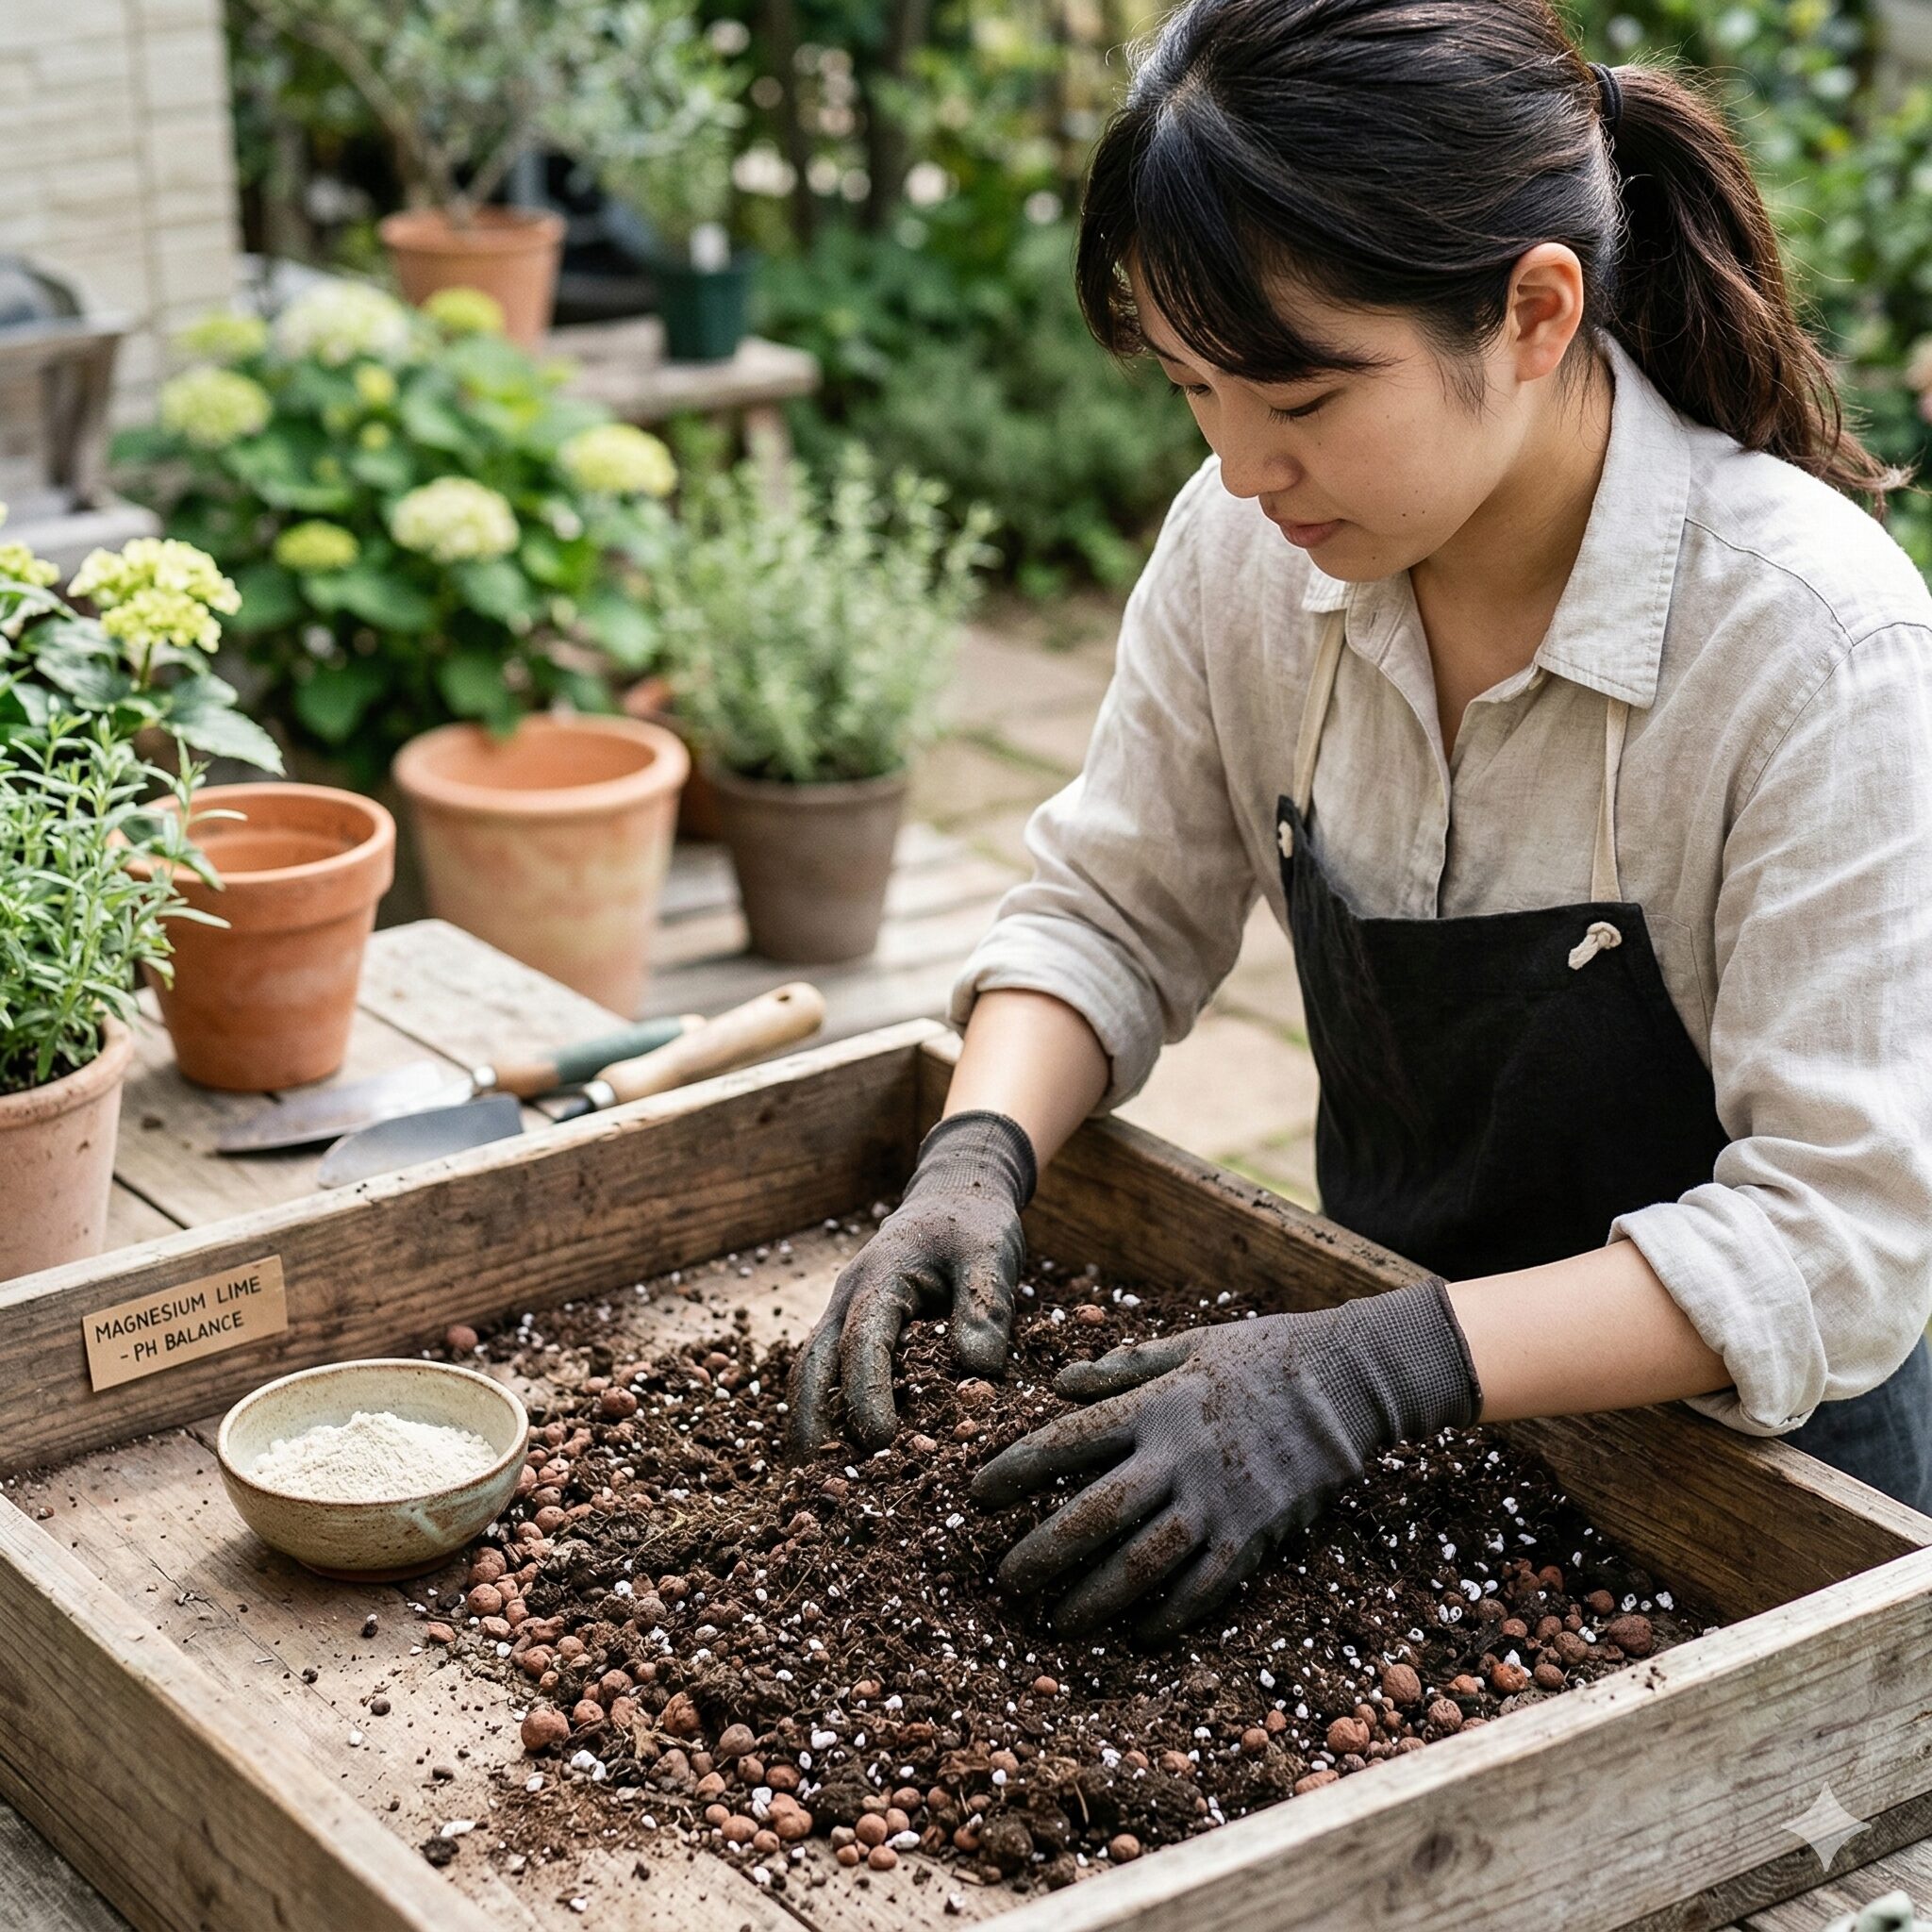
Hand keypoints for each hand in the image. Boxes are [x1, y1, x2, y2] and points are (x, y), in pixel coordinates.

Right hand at [787, 1110, 1036, 1455]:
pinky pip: (825, 1370)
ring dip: (806, 1420)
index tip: (878, 1440)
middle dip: (810, 1420)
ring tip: (810, 1480)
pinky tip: (833, 1453)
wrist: (954, 1195)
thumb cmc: (973, 1226)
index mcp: (879, 1278)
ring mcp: (843, 1312)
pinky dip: (821, 1408)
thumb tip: (978, 1373)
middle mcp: (848, 1298)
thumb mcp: (990, 1254)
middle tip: (816, 1479)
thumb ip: (985, 1306)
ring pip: (808, 1370)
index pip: (862, 1341)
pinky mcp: (852, 1328)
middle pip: (812, 1363)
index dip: (866, 1393)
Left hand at [970, 1277, 1482, 1641]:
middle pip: (1096, 1513)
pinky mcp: (1254, 1534)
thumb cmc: (1259, 1355)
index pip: (1068, 1440)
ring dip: (1095, 1597)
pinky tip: (1137, 1633)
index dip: (1016, 1469)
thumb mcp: (1186, 1344)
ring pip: (1144, 1562)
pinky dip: (1169, 1615)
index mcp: (1156, 1405)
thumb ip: (1119, 1367)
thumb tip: (1057, 1383)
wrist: (1345, 1383)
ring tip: (1056, 1622)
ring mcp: (1219, 1502)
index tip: (976, 1494)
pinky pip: (1204, 1587)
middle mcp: (1180, 1457)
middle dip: (1044, 1551)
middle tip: (1005, 1580)